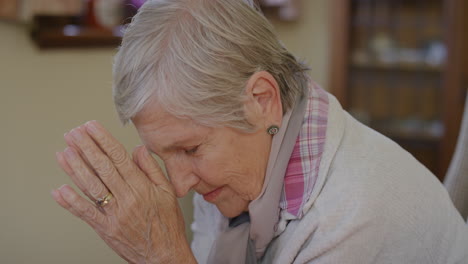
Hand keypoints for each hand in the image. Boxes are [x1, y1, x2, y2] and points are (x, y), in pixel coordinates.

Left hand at [52, 121, 196, 263]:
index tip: (92, 127)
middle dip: (85, 148)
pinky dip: (71, 202)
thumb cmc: (168, 223)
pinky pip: (86, 213)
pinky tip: (60, 189)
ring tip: (64, 152)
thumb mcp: (168, 192)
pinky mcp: (105, 228)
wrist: (164, 255)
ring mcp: (114, 214)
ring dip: (75, 168)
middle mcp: (126, 199)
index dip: (103, 140)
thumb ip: (152, 169)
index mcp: (142, 188)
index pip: (118, 158)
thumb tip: (138, 149)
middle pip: (102, 168)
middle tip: (73, 133)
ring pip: (91, 187)